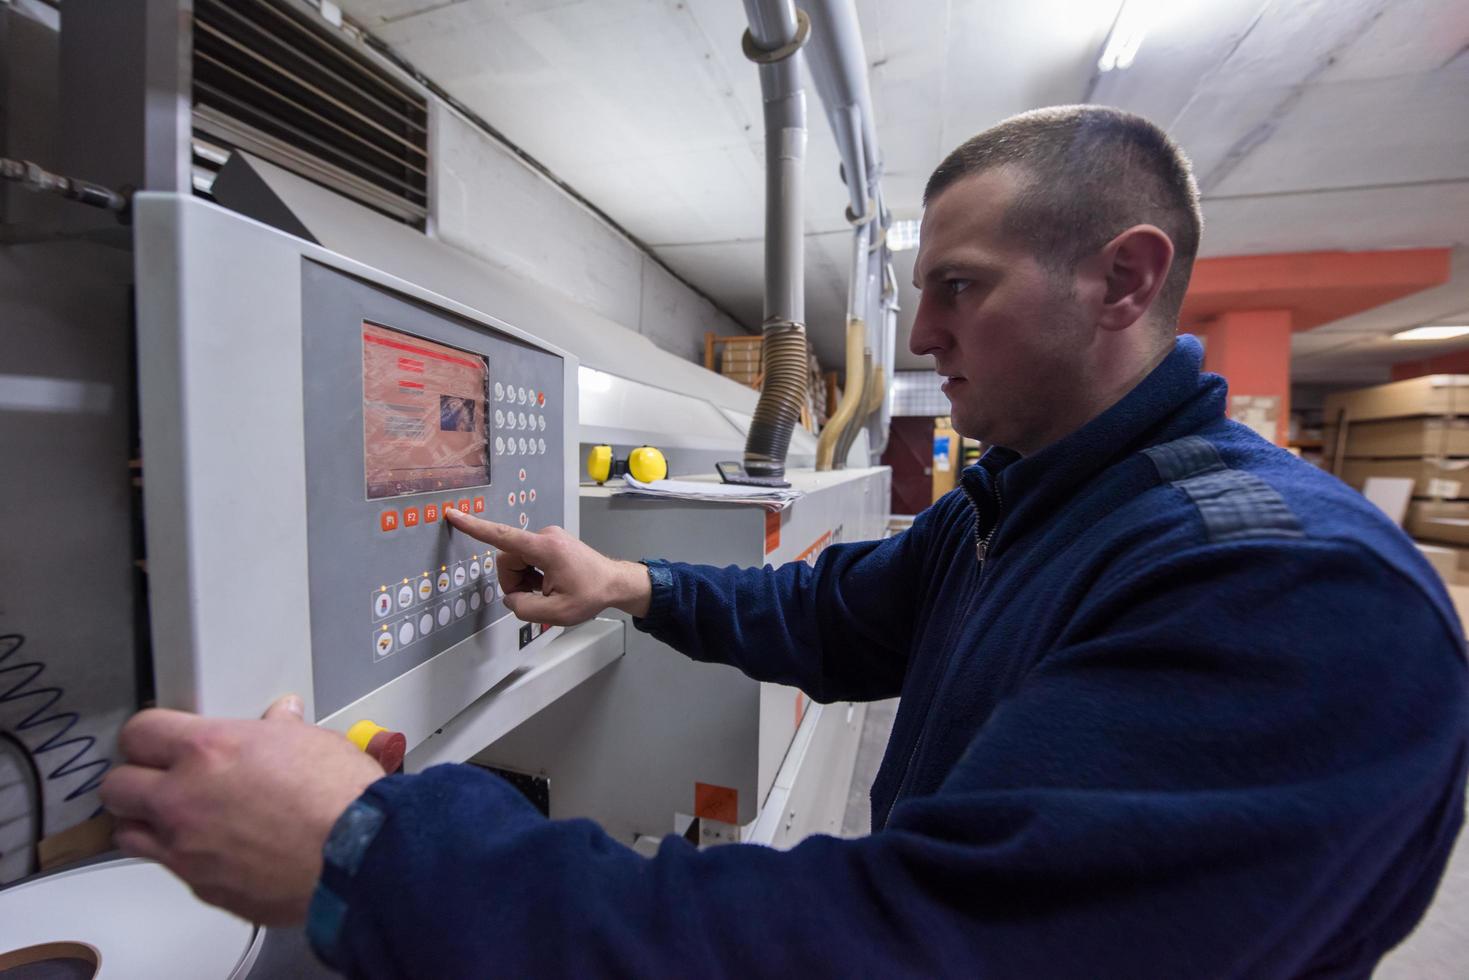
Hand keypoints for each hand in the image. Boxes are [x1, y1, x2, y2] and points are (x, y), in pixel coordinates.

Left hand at [98, 695, 383, 925]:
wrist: (357, 855)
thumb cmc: (339, 798)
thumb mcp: (311, 742)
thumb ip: (280, 731)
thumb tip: (281, 720)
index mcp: (207, 750)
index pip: (139, 733)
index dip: (147, 735)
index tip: (157, 740)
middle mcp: (183, 798)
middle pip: (116, 786)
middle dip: (133, 780)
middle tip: (157, 778)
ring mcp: (186, 847)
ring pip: (129, 834)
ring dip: (146, 823)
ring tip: (177, 817)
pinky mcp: (202, 886)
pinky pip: (172, 868)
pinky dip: (185, 857)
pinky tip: (217, 848)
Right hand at [444, 509, 650, 622]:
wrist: (615, 582)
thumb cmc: (592, 594)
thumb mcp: (557, 613)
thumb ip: (525, 608)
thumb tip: (511, 598)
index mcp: (545, 549)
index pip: (502, 536)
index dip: (474, 527)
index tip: (453, 515)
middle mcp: (545, 536)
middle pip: (508, 558)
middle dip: (514, 581)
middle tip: (535, 598)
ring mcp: (548, 536)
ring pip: (516, 560)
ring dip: (524, 579)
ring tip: (547, 591)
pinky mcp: (550, 541)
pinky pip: (527, 558)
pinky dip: (531, 574)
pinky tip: (549, 584)